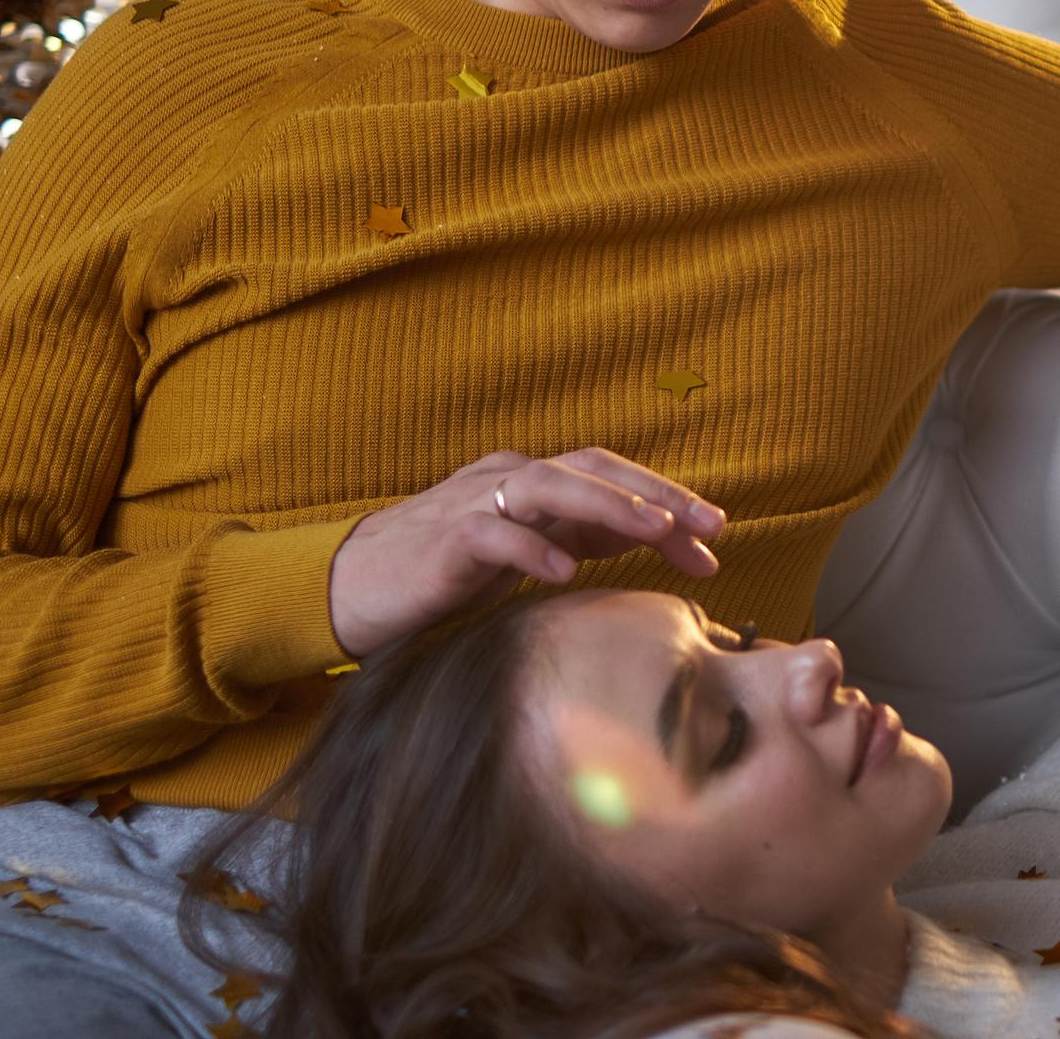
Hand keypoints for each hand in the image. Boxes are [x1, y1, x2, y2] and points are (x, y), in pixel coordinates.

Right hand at [327, 448, 727, 656]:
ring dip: (607, 505)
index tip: (713, 536)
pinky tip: (565, 573)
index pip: (609, 477)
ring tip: (654, 531)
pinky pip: (492, 536)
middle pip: (591, 469)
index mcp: (528, 484)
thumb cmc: (440, 576)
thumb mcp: (522, 553)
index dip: (665, 500)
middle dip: (655, 494)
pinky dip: (531, 549)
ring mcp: (473, 506)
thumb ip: (576, 537)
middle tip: (708, 527)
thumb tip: (649, 537)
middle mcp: (506, 480)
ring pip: (549, 486)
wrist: (346, 589)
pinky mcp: (441, 543)